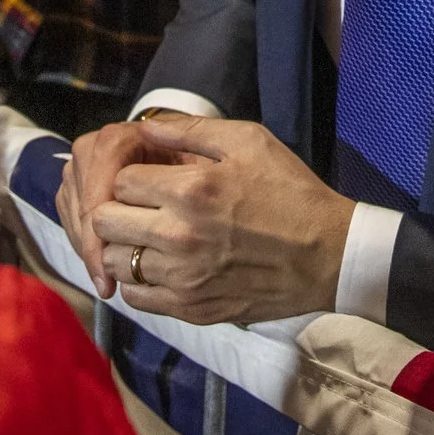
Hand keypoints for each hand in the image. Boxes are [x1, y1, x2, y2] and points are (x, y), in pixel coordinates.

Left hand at [88, 114, 354, 323]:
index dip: (132, 173)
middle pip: (105, 220)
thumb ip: (190, 129)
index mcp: (191, 190)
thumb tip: (144, 126)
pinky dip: (137, 280)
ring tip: (149, 235)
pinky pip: (134, 297)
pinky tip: (159, 265)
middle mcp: (178, 235)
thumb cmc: (290, 191)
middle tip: (141, 205)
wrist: (327, 255)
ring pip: (114, 260)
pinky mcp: (190, 308)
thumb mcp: (249, 141)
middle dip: (117, 206)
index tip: (151, 177)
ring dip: (124, 245)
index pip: (120, 180)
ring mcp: (182, 278)